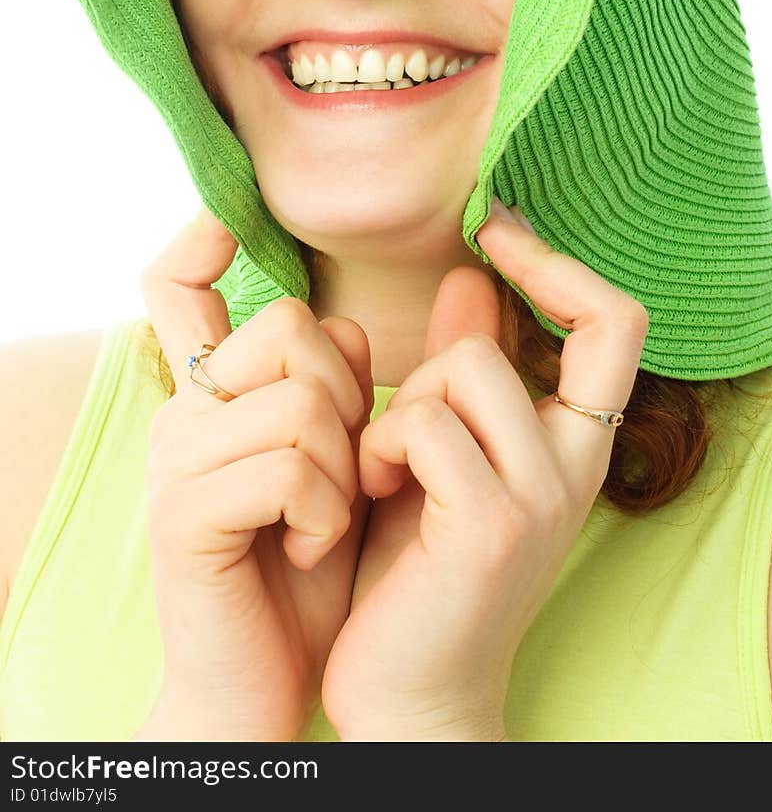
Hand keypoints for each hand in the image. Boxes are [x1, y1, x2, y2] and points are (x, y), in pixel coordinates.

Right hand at [139, 207, 372, 741]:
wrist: (265, 684)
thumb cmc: (312, 566)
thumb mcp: (353, 459)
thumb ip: (377, 376)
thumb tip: (465, 273)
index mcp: (214, 393)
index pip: (173, 285)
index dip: (193, 241)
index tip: (223, 219)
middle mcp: (184, 411)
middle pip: (287, 327)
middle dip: (347, 397)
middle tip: (341, 472)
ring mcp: (176, 460)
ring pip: (300, 398)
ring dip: (343, 469)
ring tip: (326, 520)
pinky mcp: (183, 514)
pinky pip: (287, 466)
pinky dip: (324, 512)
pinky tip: (312, 549)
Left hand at [320, 201, 647, 740]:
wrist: (411, 687)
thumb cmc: (418, 561)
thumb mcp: (445, 447)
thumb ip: (463, 362)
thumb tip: (470, 272)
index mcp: (575, 441)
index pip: (615, 320)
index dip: (557, 264)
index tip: (495, 230)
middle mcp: (575, 465)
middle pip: (502, 340)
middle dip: (428, 366)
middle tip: (401, 429)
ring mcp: (542, 496)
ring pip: (462, 366)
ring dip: (400, 407)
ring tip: (385, 467)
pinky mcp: (490, 525)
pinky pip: (425, 423)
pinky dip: (382, 445)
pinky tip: (375, 493)